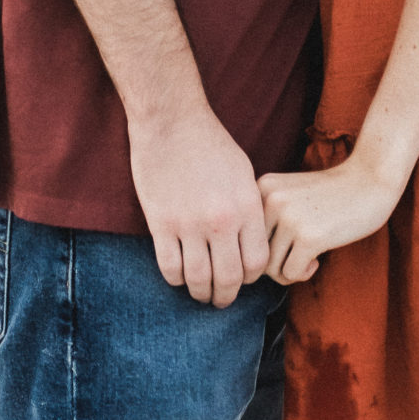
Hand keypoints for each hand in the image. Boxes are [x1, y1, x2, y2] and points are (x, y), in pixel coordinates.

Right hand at [130, 106, 270, 306]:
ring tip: (200, 293)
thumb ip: (248, 210)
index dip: (251, 279)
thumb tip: (250, 245)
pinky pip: (170, 268)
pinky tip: (180, 276)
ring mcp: (189, 224)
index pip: (257, 263)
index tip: (243, 279)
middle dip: (226, 296)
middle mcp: (221, 219)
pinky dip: (176, 279)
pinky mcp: (161, 224)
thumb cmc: (210, 144)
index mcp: (246, 206)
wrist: (172, 120)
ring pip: (199, 280)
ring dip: (201, 293)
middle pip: (230, 278)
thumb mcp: (243, 173)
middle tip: (221, 298)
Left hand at [257, 153, 401, 284]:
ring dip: (289, 271)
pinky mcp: (309, 237)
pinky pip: (291, 273)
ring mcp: (289, 218)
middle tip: (296, 257)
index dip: (263, 247)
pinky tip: (317, 260)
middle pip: (254, 253)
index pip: (244, 234)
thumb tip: (249, 269)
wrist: (370, 180)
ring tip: (308, 259)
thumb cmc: (330, 194)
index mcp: (263, 186)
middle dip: (275, 264)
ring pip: (270, 268)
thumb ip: (267, 220)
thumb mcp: (289, 195)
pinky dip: (303, 274)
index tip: (285, 245)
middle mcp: (271, 200)